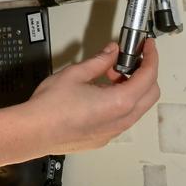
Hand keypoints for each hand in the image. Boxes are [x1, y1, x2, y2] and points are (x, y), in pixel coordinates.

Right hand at [24, 39, 159, 154]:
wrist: (34, 131)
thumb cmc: (50, 107)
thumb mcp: (75, 73)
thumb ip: (99, 61)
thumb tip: (111, 52)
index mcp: (119, 102)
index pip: (149, 76)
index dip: (152, 58)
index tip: (149, 47)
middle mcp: (121, 120)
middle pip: (151, 94)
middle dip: (144, 74)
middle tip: (129, 60)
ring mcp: (113, 132)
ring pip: (137, 107)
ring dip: (132, 89)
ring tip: (108, 75)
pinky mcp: (103, 138)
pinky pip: (123, 118)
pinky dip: (121, 102)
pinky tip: (100, 93)